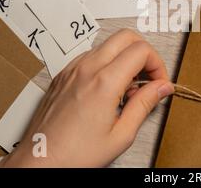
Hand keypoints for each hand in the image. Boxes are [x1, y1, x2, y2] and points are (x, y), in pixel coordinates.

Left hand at [1, 29, 173, 167]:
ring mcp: (72, 69)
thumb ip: (145, 104)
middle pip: (125, 36)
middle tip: (147, 78)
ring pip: (108, 44)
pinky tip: (108, 90)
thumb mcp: (121, 135)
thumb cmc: (74, 155)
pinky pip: (91, 56)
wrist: (38, 162)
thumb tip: (162, 87)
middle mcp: (86, 69)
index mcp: (104, 82)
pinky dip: (107, 64)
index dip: (157, 64)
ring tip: (126, 89)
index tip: (158, 82)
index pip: (141, 50)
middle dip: (143, 53)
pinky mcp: (63, 75)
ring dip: (124, 58)